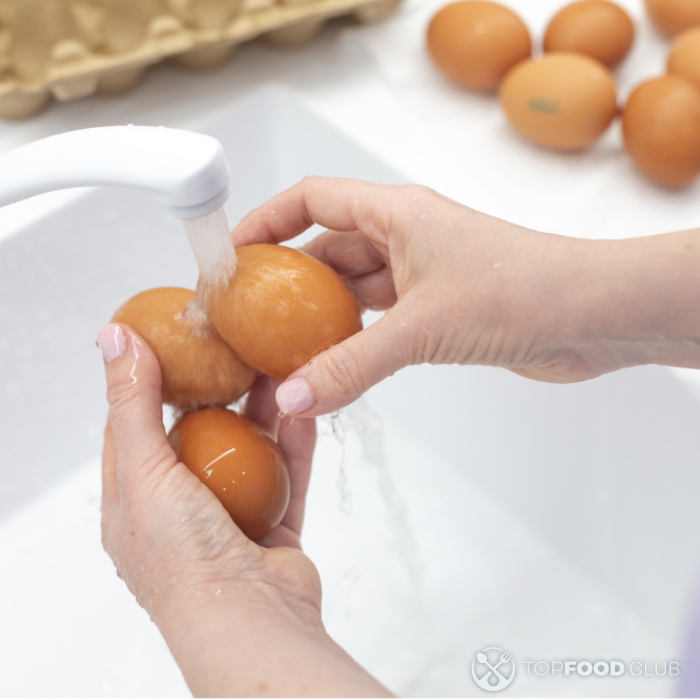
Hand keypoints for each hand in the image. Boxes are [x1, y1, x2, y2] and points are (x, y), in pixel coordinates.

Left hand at [98, 323, 389, 696]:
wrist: (250, 621)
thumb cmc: (183, 561)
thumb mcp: (142, 471)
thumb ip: (132, 404)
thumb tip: (113, 338)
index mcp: (134, 502)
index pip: (135, 428)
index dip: (150, 382)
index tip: (172, 342)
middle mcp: (181, 509)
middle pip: (200, 435)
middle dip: (218, 392)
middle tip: (236, 350)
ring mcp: (230, 517)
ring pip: (249, 452)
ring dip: (263, 413)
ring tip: (278, 369)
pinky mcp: (274, 526)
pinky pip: (287, 475)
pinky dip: (295, 444)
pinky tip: (303, 410)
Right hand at [231, 177, 622, 416]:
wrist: (591, 317)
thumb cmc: (522, 291)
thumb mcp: (421, 328)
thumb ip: (351, 365)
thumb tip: (293, 396)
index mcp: (397, 213)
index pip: (313, 199)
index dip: (268, 220)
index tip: (234, 253)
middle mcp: (406, 236)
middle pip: (328, 247)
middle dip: (288, 277)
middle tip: (249, 312)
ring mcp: (423, 274)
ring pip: (355, 287)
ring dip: (321, 313)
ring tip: (280, 344)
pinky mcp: (438, 310)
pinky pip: (380, 319)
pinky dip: (354, 338)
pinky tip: (331, 361)